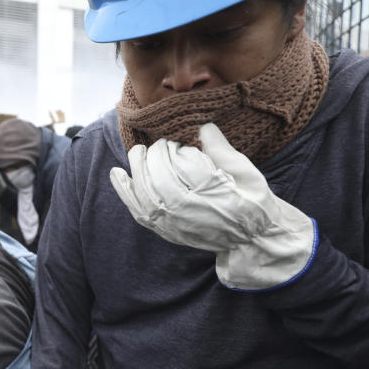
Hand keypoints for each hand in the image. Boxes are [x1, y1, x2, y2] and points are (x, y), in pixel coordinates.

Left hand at [109, 123, 315, 290]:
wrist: (248, 240)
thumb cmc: (252, 202)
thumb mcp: (248, 173)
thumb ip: (223, 150)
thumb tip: (202, 127)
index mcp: (216, 194)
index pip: (187, 163)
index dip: (182, 147)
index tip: (185, 141)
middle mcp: (190, 210)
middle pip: (162, 174)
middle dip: (159, 153)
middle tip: (165, 143)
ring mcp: (172, 223)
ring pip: (146, 189)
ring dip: (139, 166)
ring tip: (140, 151)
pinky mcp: (163, 229)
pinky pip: (137, 209)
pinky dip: (124, 190)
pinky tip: (116, 173)